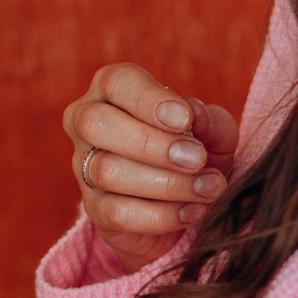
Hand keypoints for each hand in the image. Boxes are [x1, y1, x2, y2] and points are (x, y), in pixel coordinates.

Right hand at [64, 62, 239, 273]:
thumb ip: (210, 121)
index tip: (186, 120)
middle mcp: (86, 124)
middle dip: (150, 143)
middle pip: (95, 123)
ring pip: (107, 171)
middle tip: (196, 159)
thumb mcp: (213, 132)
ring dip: (167, 183)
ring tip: (208, 188)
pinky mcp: (94, 209)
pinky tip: (193, 211)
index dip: (149, 99)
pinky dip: (162, 215)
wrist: (187, 202)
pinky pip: (117, 213)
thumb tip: (195, 115)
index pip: (117, 82)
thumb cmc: (194, 150)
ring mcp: (84, 168)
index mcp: (112, 91)